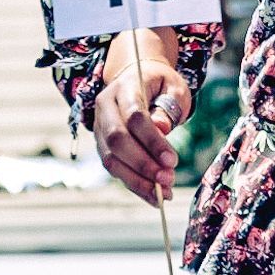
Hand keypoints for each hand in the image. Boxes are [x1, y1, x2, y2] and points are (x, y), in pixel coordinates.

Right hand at [94, 43, 190, 205]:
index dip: (152, 141)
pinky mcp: (102, 145)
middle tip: (168, 179)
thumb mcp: (174, 88)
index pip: (133, 116)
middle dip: (143, 164)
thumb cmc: (162, 85)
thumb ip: (168, 106)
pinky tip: (154, 196)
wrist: (140, 78)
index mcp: (124, 87)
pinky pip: (115, 169)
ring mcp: (100, 127)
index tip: (172, 160)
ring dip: (137, 180)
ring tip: (163, 193)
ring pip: (111, 159)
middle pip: (117, 140)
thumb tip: (161, 128)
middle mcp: (105, 107)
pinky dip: (134, 184)